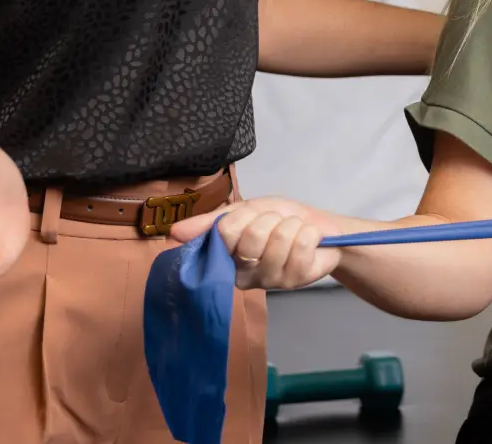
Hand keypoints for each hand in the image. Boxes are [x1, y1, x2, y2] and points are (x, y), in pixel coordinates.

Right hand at [169, 196, 341, 290]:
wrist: (319, 227)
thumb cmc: (279, 220)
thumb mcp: (244, 211)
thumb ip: (212, 222)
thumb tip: (173, 232)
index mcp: (227, 258)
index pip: (224, 233)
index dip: (243, 218)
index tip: (253, 217)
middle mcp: (244, 275)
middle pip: (251, 238)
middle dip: (269, 220)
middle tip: (276, 224)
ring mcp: (270, 280)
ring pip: (276, 241)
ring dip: (290, 225)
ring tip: (293, 230)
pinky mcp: (296, 280)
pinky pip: (300, 245)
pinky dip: (307, 232)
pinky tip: (308, 238)